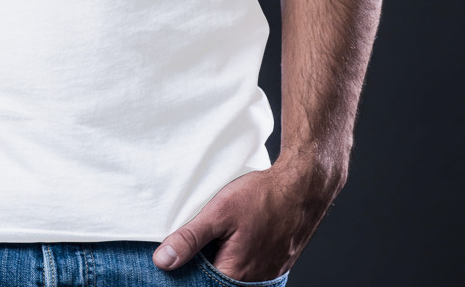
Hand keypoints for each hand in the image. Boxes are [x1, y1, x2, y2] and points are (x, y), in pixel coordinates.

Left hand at [151, 157, 344, 280]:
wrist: (303, 188)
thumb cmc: (263, 198)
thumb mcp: (219, 212)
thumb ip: (190, 238)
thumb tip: (162, 261)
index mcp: (235, 276)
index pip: (199, 284)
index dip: (184, 273)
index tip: (172, 260)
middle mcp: (253, 284)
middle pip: (215, 281)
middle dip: (200, 267)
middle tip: (194, 243)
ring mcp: (267, 276)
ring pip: (231, 276)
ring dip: (218, 261)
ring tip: (214, 237)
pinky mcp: (275, 266)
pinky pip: (248, 270)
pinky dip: (234, 257)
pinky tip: (230, 238)